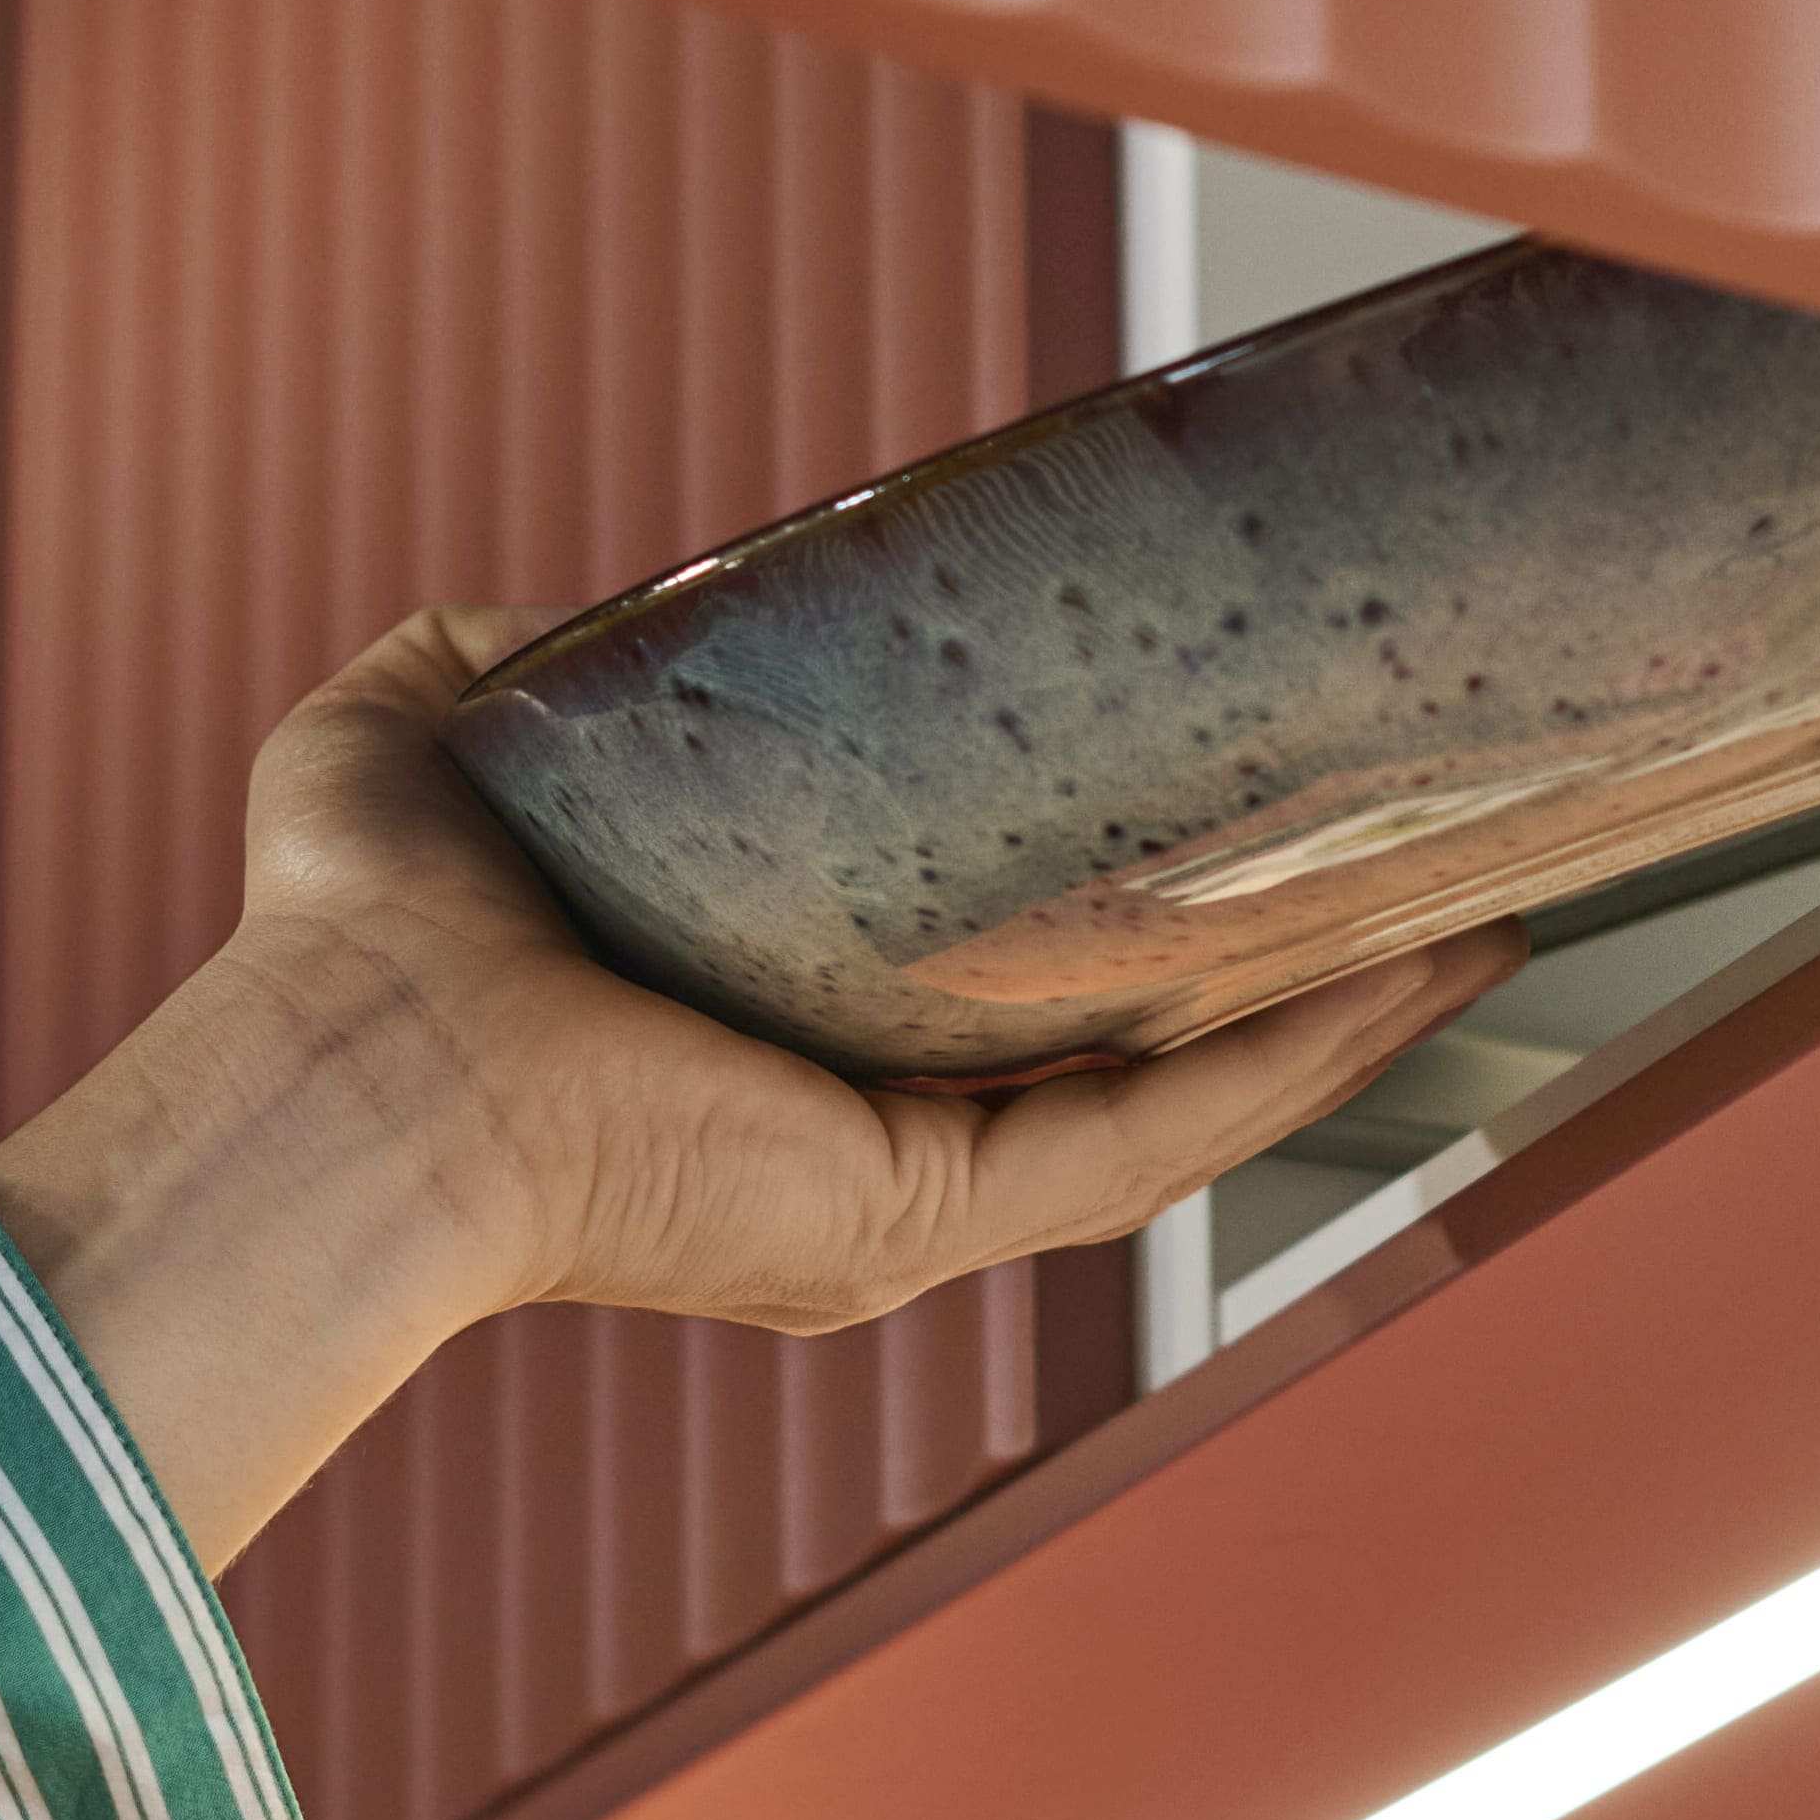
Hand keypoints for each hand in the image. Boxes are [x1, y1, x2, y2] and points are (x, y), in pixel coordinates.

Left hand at [0, 610, 1518, 1569]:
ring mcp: (909, 1200)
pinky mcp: (933, 1209)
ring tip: (1474, 925)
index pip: (998, 1012)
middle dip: (1289, 985)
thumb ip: (502, 668)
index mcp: (766, 1081)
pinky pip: (1160, 1133)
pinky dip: (1296, 1057)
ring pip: (1188, 1111)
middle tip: (1414, 880)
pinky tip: (1408, 973)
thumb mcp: (426, 745)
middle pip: (1135, 1072)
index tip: (1234, 839)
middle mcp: (857, 1164)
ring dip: (1341, 1019)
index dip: (1129, 934)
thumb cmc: (347, 947)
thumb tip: (555, 610)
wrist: (346, 1067)